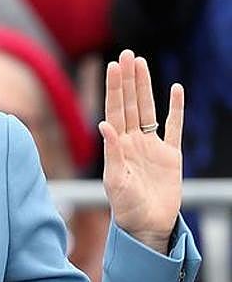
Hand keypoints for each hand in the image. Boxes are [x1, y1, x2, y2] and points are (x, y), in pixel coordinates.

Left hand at [99, 50, 182, 252]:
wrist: (147, 227)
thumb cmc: (126, 209)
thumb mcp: (116, 182)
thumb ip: (111, 154)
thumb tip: (104, 125)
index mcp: (117, 147)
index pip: (115, 110)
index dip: (114, 88)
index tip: (113, 65)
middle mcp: (132, 142)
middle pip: (130, 104)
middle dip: (128, 80)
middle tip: (126, 54)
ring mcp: (152, 147)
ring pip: (148, 109)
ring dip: (145, 87)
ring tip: (141, 63)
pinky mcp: (171, 156)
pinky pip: (174, 127)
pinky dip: (176, 109)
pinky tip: (176, 89)